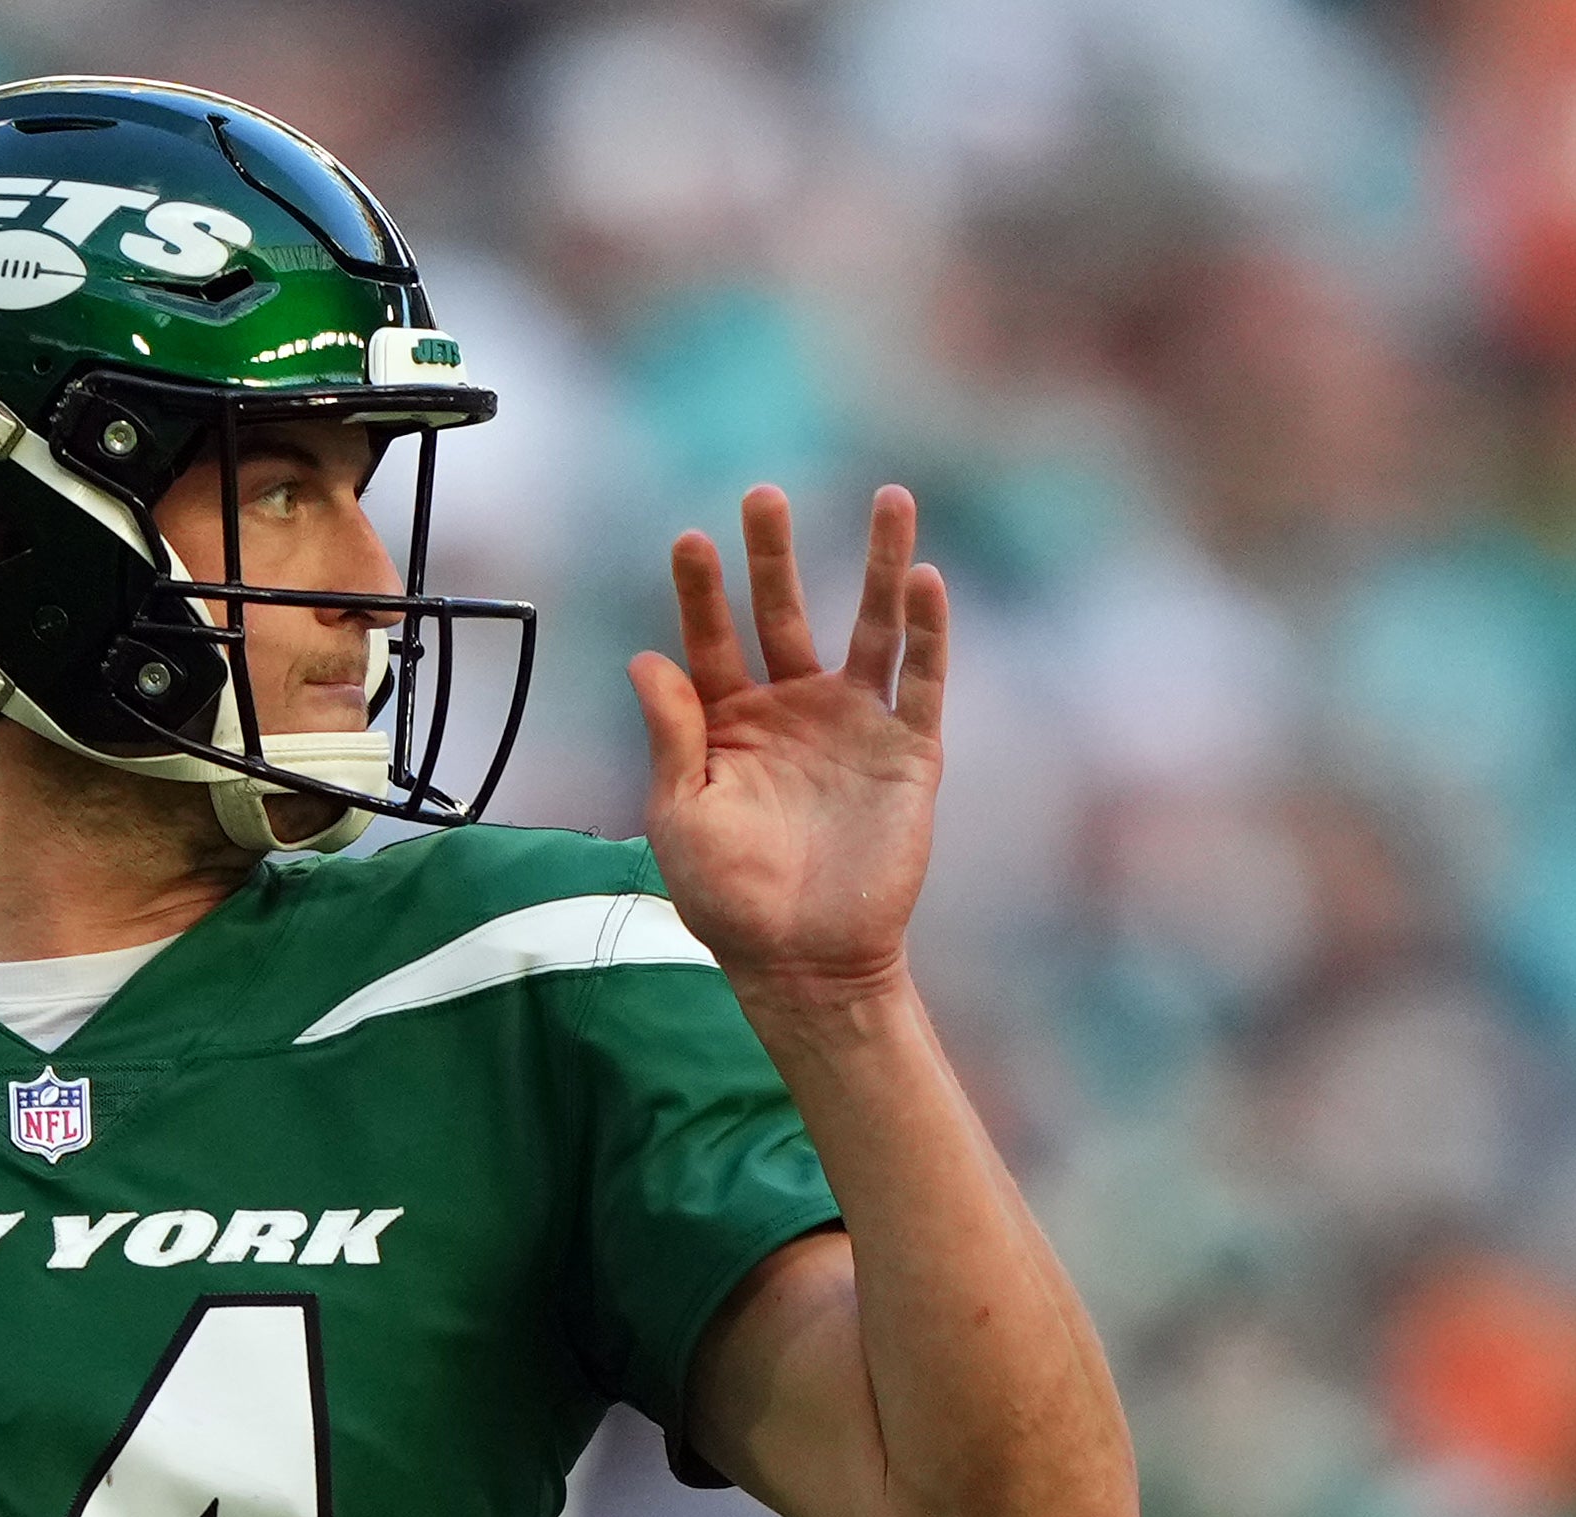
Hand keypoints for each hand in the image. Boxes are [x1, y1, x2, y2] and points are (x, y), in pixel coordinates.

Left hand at [628, 485, 949, 1004]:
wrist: (804, 962)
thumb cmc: (730, 901)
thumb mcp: (682, 817)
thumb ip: (672, 736)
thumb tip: (645, 657)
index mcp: (729, 725)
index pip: (711, 641)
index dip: (701, 591)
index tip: (690, 539)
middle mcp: (792, 711)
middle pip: (784, 613)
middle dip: (773, 557)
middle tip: (763, 496)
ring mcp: (853, 726)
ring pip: (869, 627)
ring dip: (879, 564)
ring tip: (890, 497)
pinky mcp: (908, 752)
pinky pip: (924, 680)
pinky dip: (930, 631)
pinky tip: (928, 579)